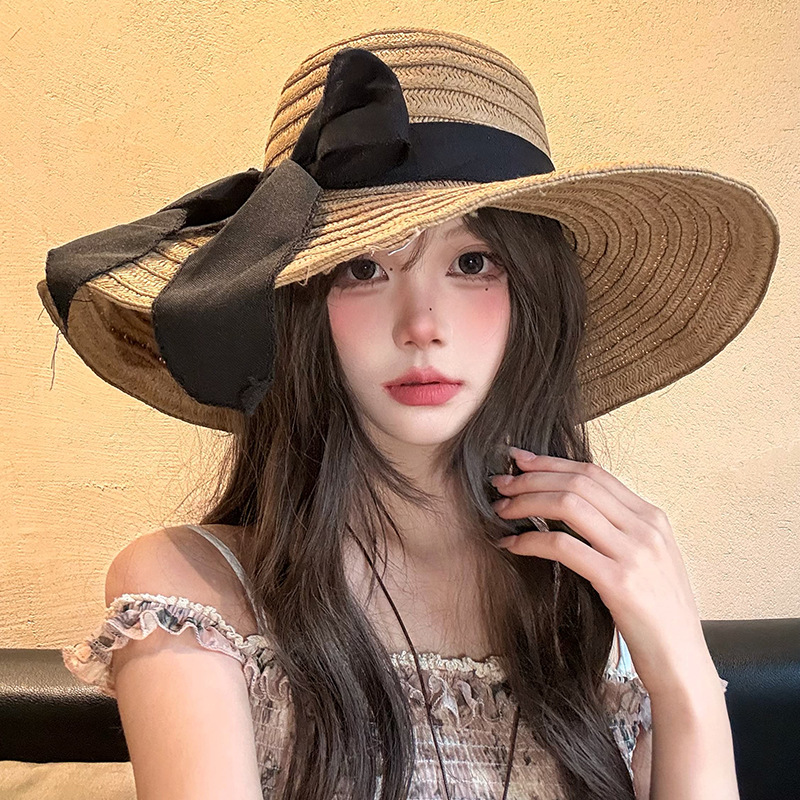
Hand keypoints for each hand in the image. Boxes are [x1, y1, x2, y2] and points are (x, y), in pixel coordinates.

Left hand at [490, 447, 715, 697]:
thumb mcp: (649, 560)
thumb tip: (571, 509)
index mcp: (652, 517)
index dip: (552, 462)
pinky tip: (511, 544)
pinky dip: (530, 540)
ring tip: (501, 510)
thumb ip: (619, 530)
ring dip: (527, 502)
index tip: (521, 460)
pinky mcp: (618, 582)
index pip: (594, 473)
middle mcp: (646, 528)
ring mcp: (634, 553)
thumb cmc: (658, 614)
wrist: (682, 661)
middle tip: (501, 483)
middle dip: (532, 478)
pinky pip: (563, 547)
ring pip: (568, 505)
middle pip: (578, 482)